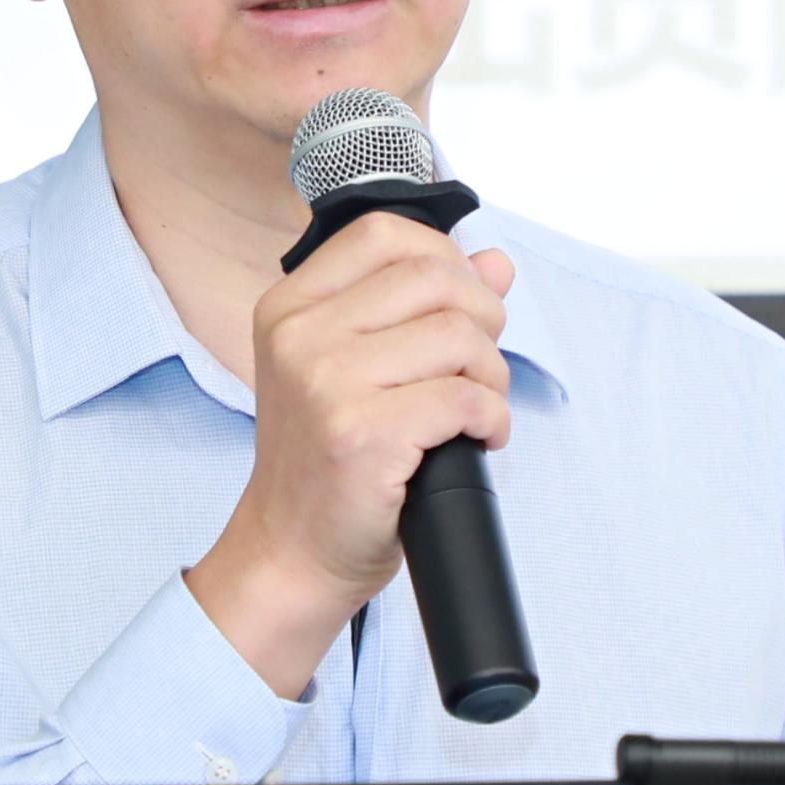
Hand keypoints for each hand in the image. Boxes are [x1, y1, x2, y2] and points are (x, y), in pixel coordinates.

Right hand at [188, 213, 515, 695]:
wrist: (292, 550)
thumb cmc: (328, 460)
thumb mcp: (356, 367)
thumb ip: (421, 307)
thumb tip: (494, 262)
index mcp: (290, 307)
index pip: (385, 235)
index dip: (446, 259)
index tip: (462, 305)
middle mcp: (299, 337)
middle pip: (435, 280)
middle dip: (483, 320)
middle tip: (478, 368)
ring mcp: (326, 384)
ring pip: (461, 337)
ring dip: (492, 376)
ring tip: (475, 409)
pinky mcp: (362, 434)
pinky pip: (467, 399)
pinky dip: (492, 420)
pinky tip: (476, 439)